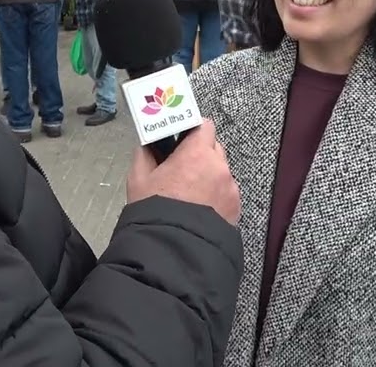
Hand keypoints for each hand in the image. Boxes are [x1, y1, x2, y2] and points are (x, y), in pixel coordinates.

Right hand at [127, 119, 241, 224]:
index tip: (182, 138)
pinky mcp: (236, 207)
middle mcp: (219, 166)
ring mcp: (230, 188)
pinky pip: (227, 193)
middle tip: (182, 168)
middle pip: (214, 148)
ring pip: (221, 172)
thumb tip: (149, 146)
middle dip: (200, 154)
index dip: (192, 130)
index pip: (204, 126)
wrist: (173, 249)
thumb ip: (145, 155)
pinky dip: (216, 196)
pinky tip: (200, 208)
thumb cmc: (155, 211)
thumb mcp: (139, 180)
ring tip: (190, 194)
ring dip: (209, 176)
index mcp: (197, 153)